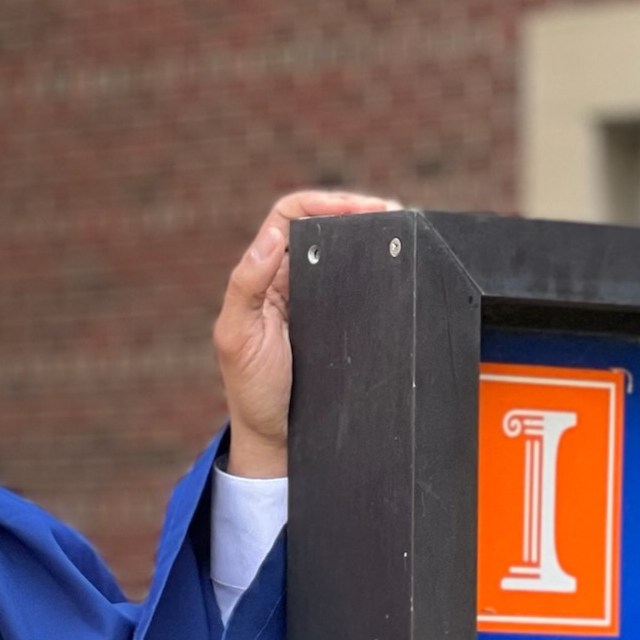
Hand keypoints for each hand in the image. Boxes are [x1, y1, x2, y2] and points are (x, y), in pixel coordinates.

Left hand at [214, 190, 399, 478]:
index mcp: (263, 275)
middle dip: (360, 210)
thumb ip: (246, 286)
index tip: (359, 208)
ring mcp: (315, 299)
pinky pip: (361, 284)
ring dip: (374, 235)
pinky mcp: (338, 321)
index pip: (291, 215)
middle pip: (326, 224)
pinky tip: (397, 265)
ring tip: (402, 231)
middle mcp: (289, 279)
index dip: (325, 201)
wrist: (276, 438)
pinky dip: (379, 268)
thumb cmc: (251, 389)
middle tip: (394, 215)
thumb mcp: (238, 337)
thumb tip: (269, 237)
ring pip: (347, 251)